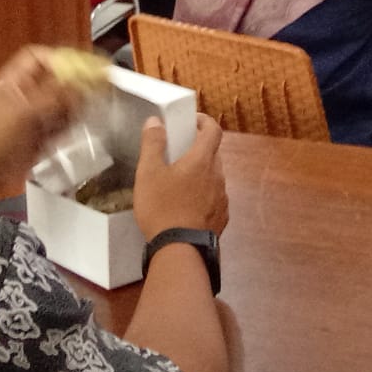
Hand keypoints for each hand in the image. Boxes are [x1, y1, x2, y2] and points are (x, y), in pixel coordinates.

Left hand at [0, 46, 89, 186]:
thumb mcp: (24, 112)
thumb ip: (56, 96)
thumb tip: (85, 83)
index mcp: (17, 82)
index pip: (40, 57)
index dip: (60, 59)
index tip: (83, 69)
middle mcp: (27, 95)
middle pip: (57, 82)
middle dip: (72, 90)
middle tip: (86, 99)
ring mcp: (33, 116)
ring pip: (61, 105)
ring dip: (69, 113)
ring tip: (66, 124)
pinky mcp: (38, 137)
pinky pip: (59, 127)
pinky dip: (64, 131)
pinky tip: (59, 139)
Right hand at [133, 113, 228, 241]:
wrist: (180, 249)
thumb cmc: (162, 207)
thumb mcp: (148, 173)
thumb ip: (152, 144)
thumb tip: (155, 122)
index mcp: (202, 160)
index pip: (213, 130)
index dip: (204, 121)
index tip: (191, 122)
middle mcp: (218, 175)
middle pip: (213, 153)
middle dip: (198, 149)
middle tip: (178, 154)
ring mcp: (222, 197)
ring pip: (214, 177)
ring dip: (201, 174)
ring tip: (179, 183)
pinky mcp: (222, 217)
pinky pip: (214, 198)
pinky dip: (203, 195)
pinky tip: (187, 206)